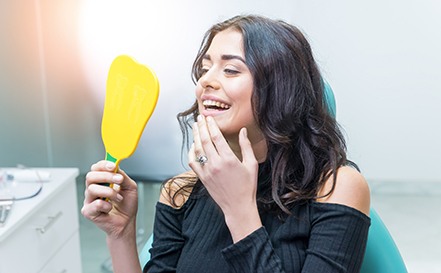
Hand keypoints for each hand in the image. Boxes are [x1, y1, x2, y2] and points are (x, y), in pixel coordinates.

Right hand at [81, 160, 137, 238]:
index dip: (103, 165)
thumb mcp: (130, 187)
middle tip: (119, 180)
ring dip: (109, 192)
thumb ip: (123, 176)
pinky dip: (106, 205)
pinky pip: (95, 204)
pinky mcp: (88, 211)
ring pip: (92, 189)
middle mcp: (93, 189)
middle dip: (106, 176)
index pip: (96, 168)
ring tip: (119, 198)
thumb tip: (116, 167)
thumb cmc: (126, 205)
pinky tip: (110, 208)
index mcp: (102, 181)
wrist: (127, 222)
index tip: (113, 166)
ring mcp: (89, 200)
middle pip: (90, 176)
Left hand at [189, 115, 261, 240]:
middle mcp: (216, 164)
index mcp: (228, 159)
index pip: (217, 137)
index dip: (211, 125)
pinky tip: (193, 146)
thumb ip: (246, 146)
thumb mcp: (251, 164)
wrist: (238, 207)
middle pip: (205, 140)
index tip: (209, 118)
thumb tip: (243, 131)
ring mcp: (207, 171)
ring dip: (196, 137)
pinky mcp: (202, 178)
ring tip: (196, 127)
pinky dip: (191, 153)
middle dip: (201, 127)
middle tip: (199, 118)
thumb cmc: (247, 186)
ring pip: (197, 150)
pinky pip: (193, 162)